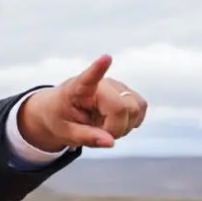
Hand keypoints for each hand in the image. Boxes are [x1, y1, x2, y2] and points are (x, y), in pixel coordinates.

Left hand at [19, 55, 147, 151]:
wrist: (63, 109)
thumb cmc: (60, 117)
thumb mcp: (65, 132)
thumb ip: (87, 137)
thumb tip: (111, 142)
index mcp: (78, 89)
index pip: (89, 77)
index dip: (98, 69)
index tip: (106, 58)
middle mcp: (102, 83)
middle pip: (121, 108)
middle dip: (115, 128)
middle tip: (98, 133)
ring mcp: (118, 86)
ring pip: (136, 109)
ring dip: (124, 126)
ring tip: (105, 126)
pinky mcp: (129, 92)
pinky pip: (141, 109)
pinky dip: (132, 121)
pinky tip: (116, 122)